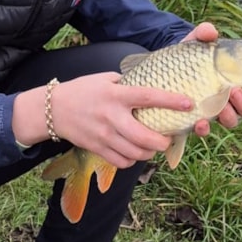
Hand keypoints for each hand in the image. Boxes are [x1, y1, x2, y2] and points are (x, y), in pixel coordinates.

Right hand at [47, 72, 195, 169]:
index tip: (188, 103)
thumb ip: (127, 84)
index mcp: (116, 95)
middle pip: (144, 137)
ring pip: (135, 154)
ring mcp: (104, 135)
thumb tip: (152, 86)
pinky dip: (132, 160)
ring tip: (152, 147)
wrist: (53, 109)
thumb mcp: (105, 79)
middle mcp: (111, 116)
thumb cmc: (82, 90)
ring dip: (149, 153)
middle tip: (167, 140)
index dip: (170, 101)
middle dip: (162, 142)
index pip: (148, 97)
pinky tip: (134, 153)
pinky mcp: (97, 149)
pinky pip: (122, 162)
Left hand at [182, 21, 241, 135]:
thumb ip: (203, 34)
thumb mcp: (194, 44)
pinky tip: (200, 122)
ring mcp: (214, 111)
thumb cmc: (189, 57)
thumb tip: (210, 30)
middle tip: (236, 91)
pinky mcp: (197, 120)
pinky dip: (204, 128)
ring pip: (231, 120)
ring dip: (229, 115)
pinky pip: (205, 130)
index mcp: (236, 79)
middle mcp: (229, 99)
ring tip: (221, 105)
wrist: (164, 71)